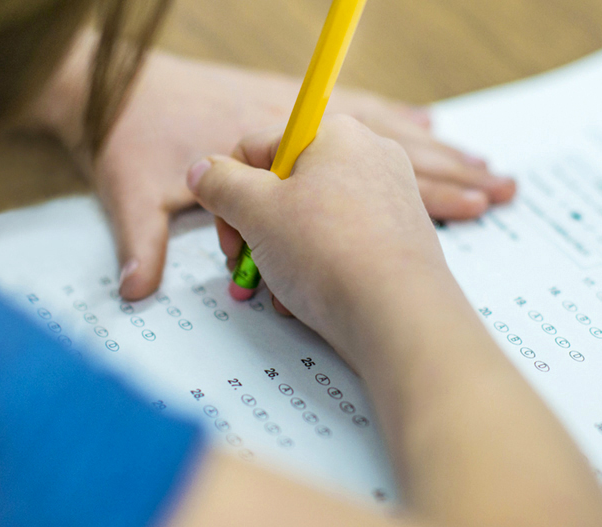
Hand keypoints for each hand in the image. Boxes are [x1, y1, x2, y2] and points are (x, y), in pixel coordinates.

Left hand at [34, 31, 513, 299]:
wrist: (110, 79)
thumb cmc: (126, 135)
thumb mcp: (128, 191)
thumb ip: (138, 244)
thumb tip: (133, 293)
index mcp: (271, 143)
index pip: (348, 180)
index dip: (407, 200)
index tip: (460, 204)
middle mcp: (293, 123)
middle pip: (384, 145)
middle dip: (447, 169)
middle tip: (502, 186)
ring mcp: (295, 110)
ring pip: (382, 127)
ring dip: (433, 149)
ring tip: (483, 163)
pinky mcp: (289, 101)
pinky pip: (359, 109)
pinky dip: (397, 119)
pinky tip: (426, 126)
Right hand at [186, 116, 452, 353]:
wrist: (398, 316)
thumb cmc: (332, 254)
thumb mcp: (254, 211)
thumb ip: (220, 184)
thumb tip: (203, 171)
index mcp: (335, 133)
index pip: (258, 146)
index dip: (231, 189)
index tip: (228, 226)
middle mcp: (367, 155)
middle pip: (286, 185)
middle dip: (256, 229)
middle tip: (244, 261)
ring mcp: (388, 196)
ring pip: (311, 219)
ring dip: (281, 255)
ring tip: (278, 287)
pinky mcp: (397, 237)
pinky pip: (341, 243)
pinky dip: (316, 267)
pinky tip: (306, 297)